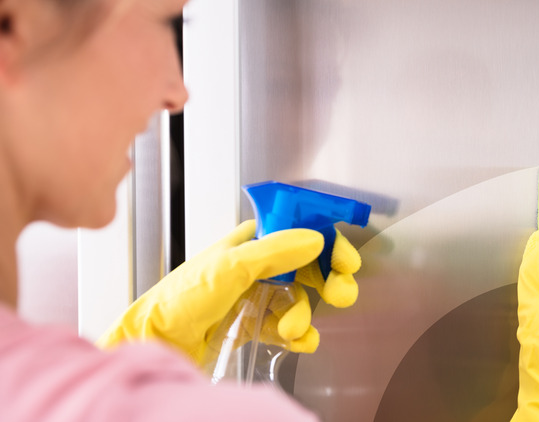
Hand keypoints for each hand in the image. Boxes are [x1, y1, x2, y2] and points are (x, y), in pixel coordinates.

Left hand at [95, 220, 358, 362]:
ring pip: (300, 299)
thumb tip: (313, 239)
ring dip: (304, 313)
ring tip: (293, 327)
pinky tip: (299, 340)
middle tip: (340, 292)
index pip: (300, 232)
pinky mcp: (254, 323)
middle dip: (328, 280)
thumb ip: (274, 251)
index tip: (345, 259)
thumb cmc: (180, 298)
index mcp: (251, 241)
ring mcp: (257, 295)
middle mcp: (258, 265)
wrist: (157, 341)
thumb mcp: (230, 267)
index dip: (328, 243)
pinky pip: (288, 326)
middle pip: (308, 267)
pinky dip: (299, 335)